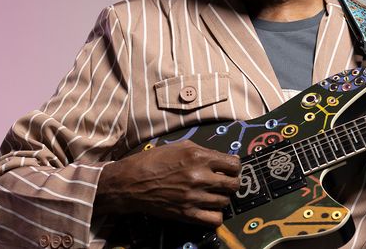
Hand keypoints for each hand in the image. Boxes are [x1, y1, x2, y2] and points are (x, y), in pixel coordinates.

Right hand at [95, 140, 239, 226]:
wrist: (130, 182)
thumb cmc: (154, 161)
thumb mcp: (180, 146)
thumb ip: (204, 151)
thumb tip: (224, 158)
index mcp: (199, 157)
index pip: (235, 165)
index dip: (234, 167)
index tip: (229, 169)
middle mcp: (199, 176)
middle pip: (234, 185)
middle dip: (232, 183)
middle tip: (224, 182)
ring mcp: (194, 197)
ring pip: (225, 202)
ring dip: (222, 198)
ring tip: (212, 194)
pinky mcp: (186, 213)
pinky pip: (215, 219)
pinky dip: (215, 215)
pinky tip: (208, 209)